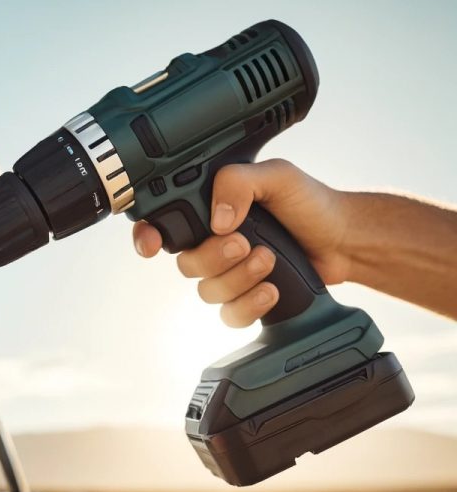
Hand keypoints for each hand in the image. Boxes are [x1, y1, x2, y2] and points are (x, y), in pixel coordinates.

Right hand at [133, 159, 353, 326]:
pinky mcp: (246, 299)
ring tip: (269, 259)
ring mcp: (228, 274)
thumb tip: (217, 220)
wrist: (343, 240)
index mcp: (209, 210)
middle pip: (185, 264)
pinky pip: (229, 315)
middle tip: (244, 242)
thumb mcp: (277, 176)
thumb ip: (239, 182)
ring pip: (206, 292)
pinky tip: (272, 289)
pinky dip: (249, 305)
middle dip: (213, 257)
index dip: (147, 237)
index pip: (163, 225)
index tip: (152, 245)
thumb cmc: (310, 204)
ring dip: (238, 279)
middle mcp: (212, 243)